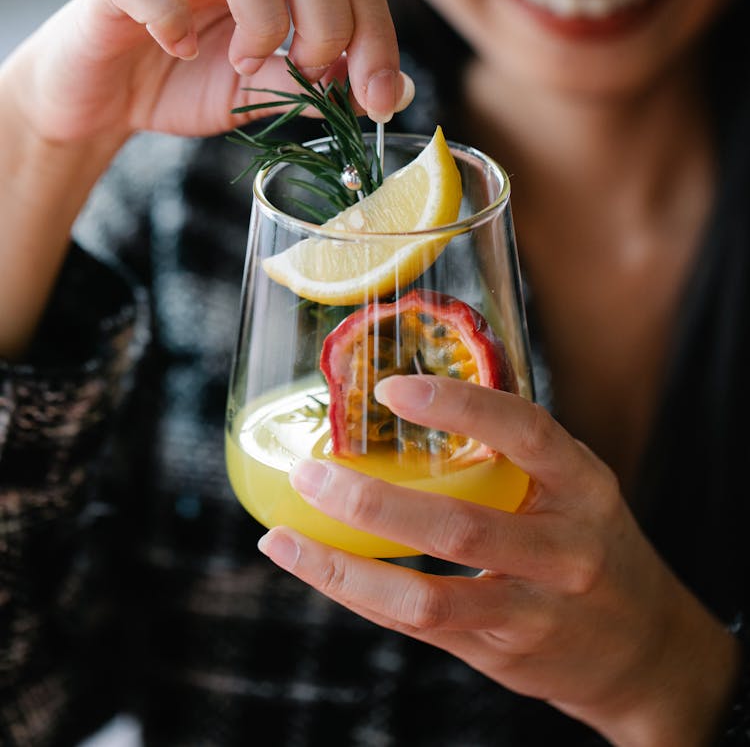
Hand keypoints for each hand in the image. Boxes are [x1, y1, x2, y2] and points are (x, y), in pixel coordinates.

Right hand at [0, 0, 411, 357]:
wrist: (101, 100)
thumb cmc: (186, 81)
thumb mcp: (268, 92)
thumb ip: (323, 85)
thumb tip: (392, 92)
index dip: (377, 31)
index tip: (380, 98)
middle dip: (327, 19)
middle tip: (306, 73)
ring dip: (261, 15)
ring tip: (244, 62)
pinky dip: (170, 20)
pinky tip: (176, 51)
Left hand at [258, 375, 739, 746]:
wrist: (645, 652)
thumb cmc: (593, 545)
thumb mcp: (579, 487)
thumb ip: (517, 452)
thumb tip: (416, 392)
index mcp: (583, 486)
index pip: (526, 432)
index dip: (458, 406)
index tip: (390, 388)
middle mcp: (564, 550)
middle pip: (460, 526)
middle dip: (372, 500)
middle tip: (310, 472)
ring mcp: (533, 610)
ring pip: (427, 597)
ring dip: (345, 567)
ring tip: (285, 536)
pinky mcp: (501, 652)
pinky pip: (418, 624)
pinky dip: (359, 595)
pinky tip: (317, 567)